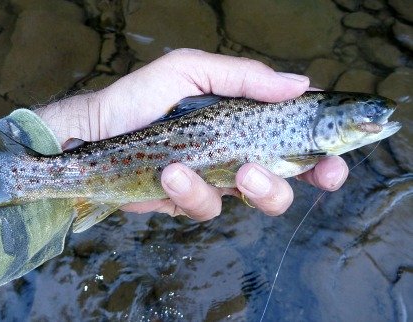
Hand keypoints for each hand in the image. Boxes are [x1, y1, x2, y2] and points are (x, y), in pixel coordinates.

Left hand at [36, 49, 348, 219]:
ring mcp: (213, 179)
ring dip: (248, 188)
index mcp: (243, 119)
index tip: (333, 162)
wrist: (91, 136)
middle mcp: (235, 150)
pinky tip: (172, 174)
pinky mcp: (187, 201)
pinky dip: (193, 192)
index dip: (321, 153)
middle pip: (286, 179)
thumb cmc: (137, 99)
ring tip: (219, 170)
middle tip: (279, 172)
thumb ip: (242, 77)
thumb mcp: (189, 73)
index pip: (294, 137)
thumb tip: (299, 84)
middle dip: (290, 183)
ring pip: (253, 200)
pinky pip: (207, 208)